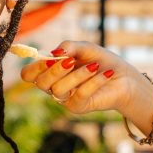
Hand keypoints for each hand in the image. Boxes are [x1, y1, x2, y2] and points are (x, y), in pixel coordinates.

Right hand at [22, 41, 152, 133]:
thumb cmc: (102, 61)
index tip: (49, 58)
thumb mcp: (86, 48)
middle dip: (55, 70)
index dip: (34, 67)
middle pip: (41, 83)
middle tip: (71, 61)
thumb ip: (69, 46)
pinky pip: (79, 95)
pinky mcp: (79, 107)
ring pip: (59, 90)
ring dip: (78, 75)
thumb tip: (54, 53)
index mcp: (50, 71)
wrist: (124, 77)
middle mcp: (54, 86)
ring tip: (95, 66)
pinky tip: (106, 74)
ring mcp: (65, 99)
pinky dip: (93, 82)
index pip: (28, 75)